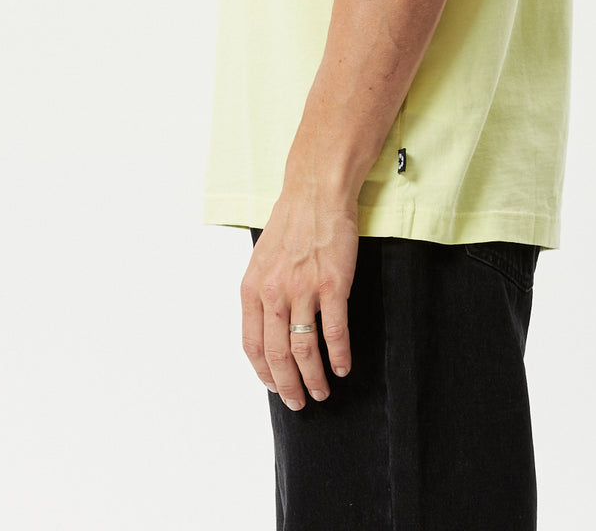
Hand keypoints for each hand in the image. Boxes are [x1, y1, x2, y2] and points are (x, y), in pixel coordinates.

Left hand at [240, 193, 357, 409]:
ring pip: (305, 348)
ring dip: (314, 377)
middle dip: (288, 386)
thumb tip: (267, 330)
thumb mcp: (261, 259)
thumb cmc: (291, 224)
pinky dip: (339, 355)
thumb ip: (262, 294)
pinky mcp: (332, 284)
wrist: (316, 193)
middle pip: (278, 354)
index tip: (274, 387)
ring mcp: (304, 289)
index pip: (252, 345)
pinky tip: (343, 366)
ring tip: (322, 390)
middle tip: (299, 402)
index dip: (263, 373)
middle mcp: (274, 292)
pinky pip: (335, 331)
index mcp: (252, 288)